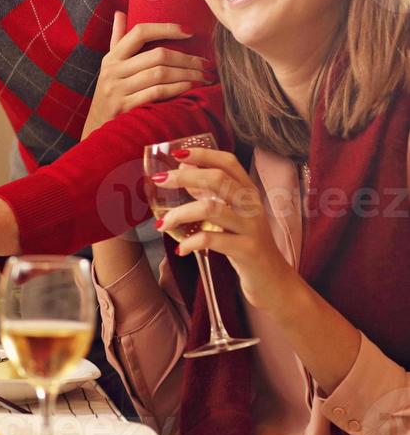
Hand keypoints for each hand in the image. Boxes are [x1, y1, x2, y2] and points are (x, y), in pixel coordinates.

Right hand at [81, 12, 207, 137]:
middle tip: (205, 63)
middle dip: (186, 58)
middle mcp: (113, 71)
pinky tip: (190, 88)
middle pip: (157, 55)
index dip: (166, 29)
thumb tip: (120, 13)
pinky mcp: (125, 107)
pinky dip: (177, 89)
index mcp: (112, 57)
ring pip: (160, 74)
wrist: (98, 129)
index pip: (139, 32)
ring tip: (203, 77)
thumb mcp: (110, 66)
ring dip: (187, 74)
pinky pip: (157, 93)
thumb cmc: (111, 94)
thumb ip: (117, 39)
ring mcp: (118, 90)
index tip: (189, 31)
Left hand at [155, 147, 297, 309]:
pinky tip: (181, 249)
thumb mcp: (233, 215)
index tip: (177, 153)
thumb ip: (212, 193)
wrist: (274, 281)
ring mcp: (251, 228)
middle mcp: (252, 206)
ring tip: (162, 224)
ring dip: (180, 214)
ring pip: (211, 209)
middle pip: (218, 179)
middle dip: (185, 176)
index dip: (204, 154)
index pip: (229, 163)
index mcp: (248, 193)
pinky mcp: (247, 250)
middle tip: (159, 179)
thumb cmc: (246, 243)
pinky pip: (212, 240)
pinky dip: (191, 243)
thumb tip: (183, 171)